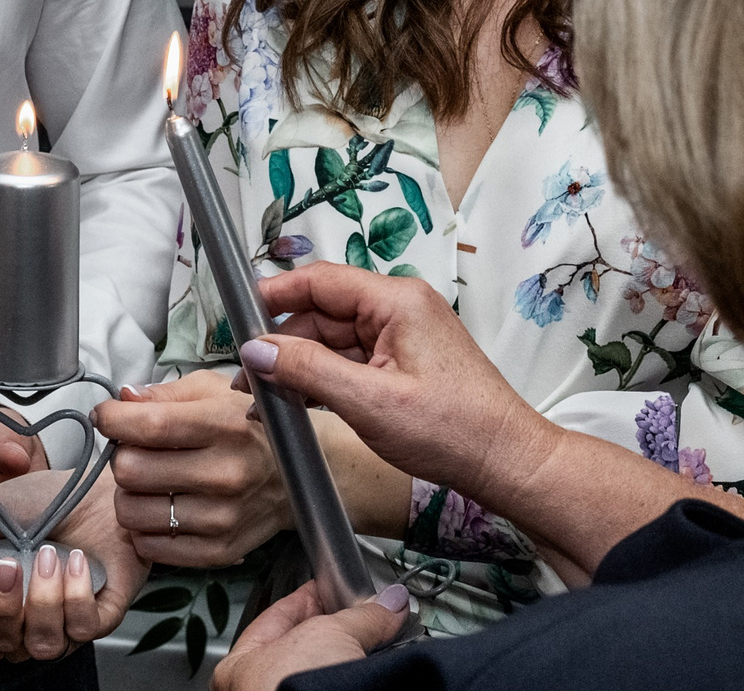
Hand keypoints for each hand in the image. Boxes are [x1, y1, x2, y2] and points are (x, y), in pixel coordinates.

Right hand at [0, 470, 148, 686]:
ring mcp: (61, 622)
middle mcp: (24, 618)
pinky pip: (83, 629)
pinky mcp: (99, 619)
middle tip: (6, 566)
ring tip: (46, 556)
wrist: (98, 489)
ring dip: (42, 602)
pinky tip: (77, 561)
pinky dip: (77, 595)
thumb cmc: (46, 500)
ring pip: (41, 645)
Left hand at [98, 371, 288, 565]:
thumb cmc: (249, 427)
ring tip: (149, 481)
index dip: (112, 419)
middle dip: (121, 456)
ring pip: (131, 512)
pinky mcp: (218, 551)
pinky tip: (162, 507)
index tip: (106, 416)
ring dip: (128, 495)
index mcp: (224, 427)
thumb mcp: (213, 392)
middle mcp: (225, 475)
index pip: (148, 425)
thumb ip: (165, 393)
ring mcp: (222, 518)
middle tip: (134, 450)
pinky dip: (144, 528)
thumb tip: (123, 398)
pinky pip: (149, 546)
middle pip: (130, 470)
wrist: (297, 476)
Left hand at [212, 581, 412, 690]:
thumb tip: (389, 604)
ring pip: (326, 670)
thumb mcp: (330, 634)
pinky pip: (344, 686)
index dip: (309, 597)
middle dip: (337, 629)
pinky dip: (362, 679)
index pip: (278, 616)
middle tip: (366, 612)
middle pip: (306, 646)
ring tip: (382, 639)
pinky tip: (379, 672)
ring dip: (353, 655)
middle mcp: (261, 690)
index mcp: (241, 666)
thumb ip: (359, 615)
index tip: (332, 586)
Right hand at [248, 265, 554, 503]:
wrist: (507, 463)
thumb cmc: (453, 432)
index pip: (319, 281)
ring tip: (266, 398)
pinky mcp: (405, 361)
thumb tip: (255, 349)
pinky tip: (299, 402)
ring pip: (334, 338)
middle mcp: (400, 308)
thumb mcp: (368, 402)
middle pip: (323, 311)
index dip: (273, 297)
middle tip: (246, 378)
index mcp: (397, 300)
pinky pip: (352, 359)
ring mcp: (404, 335)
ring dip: (300, 364)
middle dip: (282, 342)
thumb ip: (306, 371)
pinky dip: (324, 378)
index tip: (236, 320)